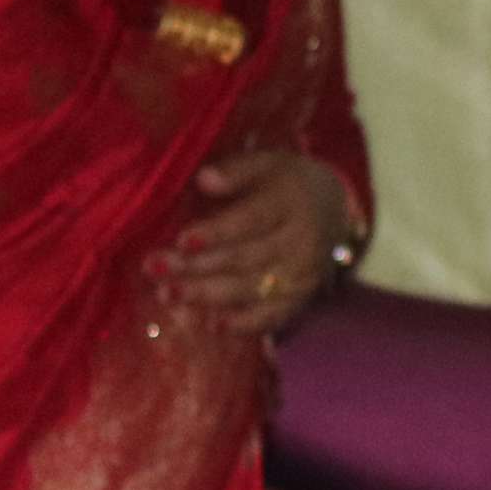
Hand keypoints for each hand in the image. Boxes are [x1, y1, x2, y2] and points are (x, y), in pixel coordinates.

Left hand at [155, 151, 357, 337]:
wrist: (335, 210)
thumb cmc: (286, 183)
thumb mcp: (267, 163)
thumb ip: (236, 170)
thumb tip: (203, 179)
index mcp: (291, 202)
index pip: (252, 220)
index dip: (218, 232)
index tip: (182, 240)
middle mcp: (301, 242)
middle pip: (245, 258)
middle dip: (197, 267)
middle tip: (155, 269)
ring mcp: (302, 275)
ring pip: (252, 290)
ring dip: (208, 296)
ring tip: (168, 294)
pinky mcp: (300, 299)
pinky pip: (272, 317)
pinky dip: (243, 324)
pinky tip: (211, 325)